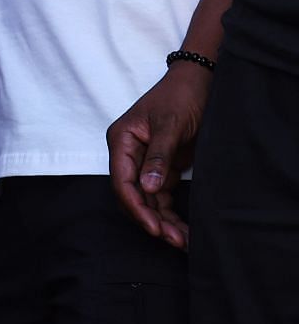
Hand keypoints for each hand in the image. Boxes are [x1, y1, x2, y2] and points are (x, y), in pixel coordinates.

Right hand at [107, 63, 210, 249]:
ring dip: (163, 221)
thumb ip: (158, 156)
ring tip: (183, 240)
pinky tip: (183, 228)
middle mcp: (129, 154)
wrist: (200, 83)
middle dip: (151, 219)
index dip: (136, 207)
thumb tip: (147, 188)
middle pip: (133, 195)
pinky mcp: (162, 168)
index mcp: (122, 140)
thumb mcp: (170, 124)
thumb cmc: (180, 96)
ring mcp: (145, 162)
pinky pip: (161, 196)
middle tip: (174, 239)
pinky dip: (170, 213)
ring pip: (148, 200)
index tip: (154, 228)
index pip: (122, 181)